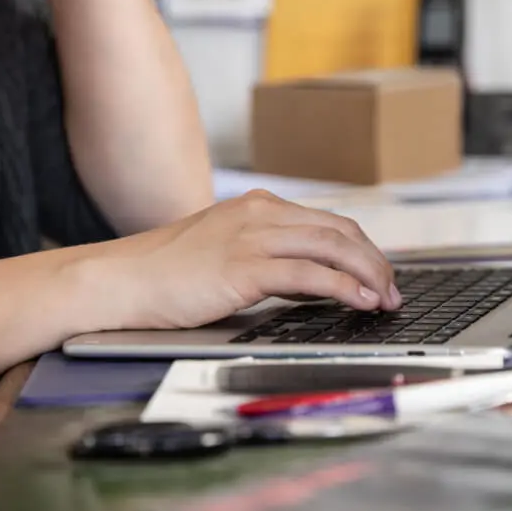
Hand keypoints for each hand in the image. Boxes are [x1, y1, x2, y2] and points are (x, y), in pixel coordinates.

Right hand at [87, 190, 401, 330]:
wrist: (117, 282)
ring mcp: (251, 237)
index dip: (363, 250)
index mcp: (257, 208)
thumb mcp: (224, 256)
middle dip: (375, 262)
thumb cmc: (164, 277)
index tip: (381, 275)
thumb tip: (313, 283)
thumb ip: (267, 261)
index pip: (329, 223)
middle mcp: (260, 214)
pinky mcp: (243, 267)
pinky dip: (344, 287)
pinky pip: (309, 274)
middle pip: (340, 230)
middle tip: (394, 291)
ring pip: (332, 247)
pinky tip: (360, 302)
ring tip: (386, 300)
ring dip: (368, 274)